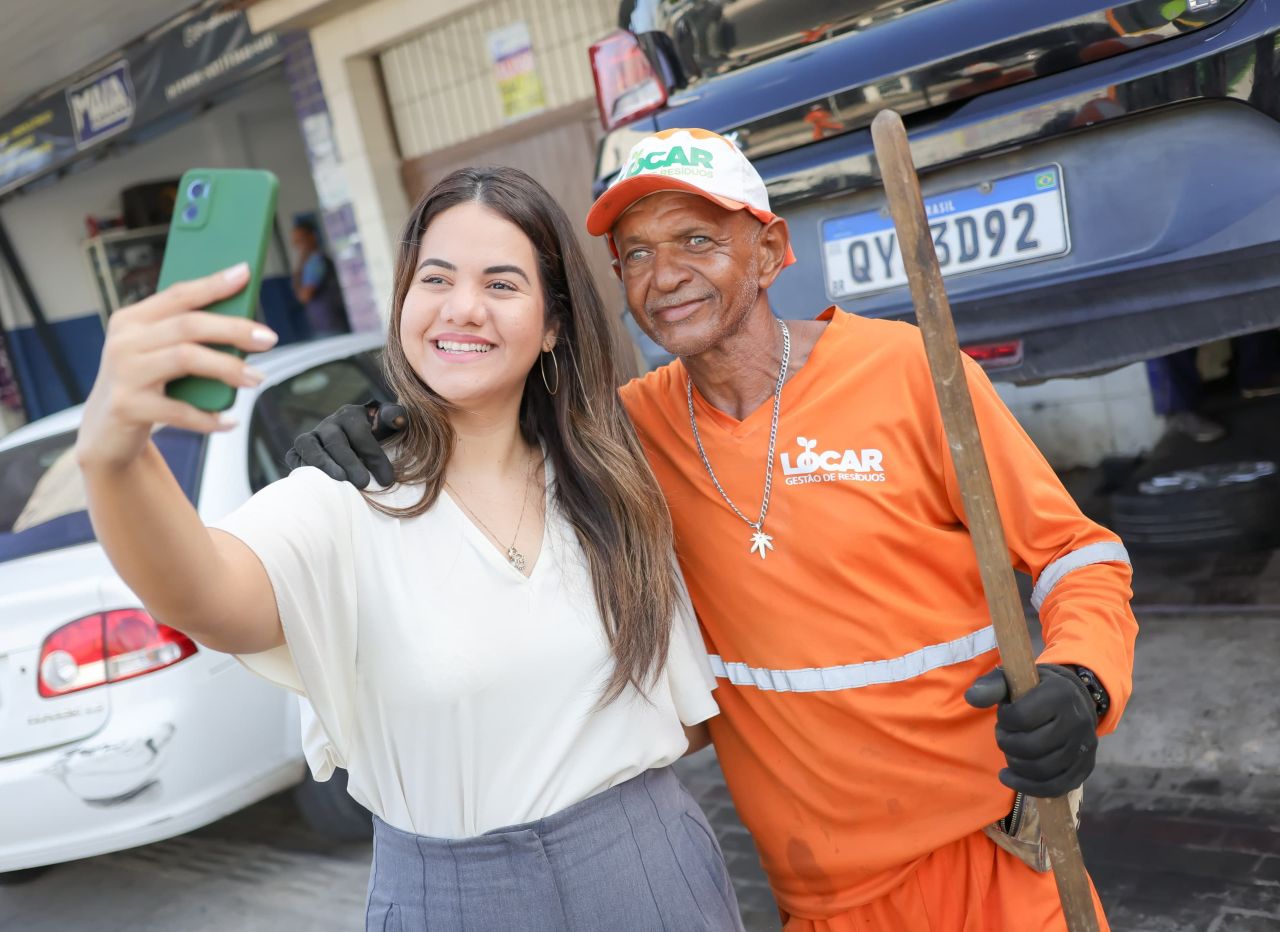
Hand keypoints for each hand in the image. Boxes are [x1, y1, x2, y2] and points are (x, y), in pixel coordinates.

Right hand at [76, 263, 277, 469]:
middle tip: (269, 338)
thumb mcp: (156, 354)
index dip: (213, 284)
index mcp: (132, 320)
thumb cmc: (142, 386)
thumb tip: (244, 326)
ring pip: (186, 358)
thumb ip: (186, 337)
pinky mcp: (128, 406)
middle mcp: (124, 341)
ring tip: (257, 378)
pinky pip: (179, 410)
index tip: (245, 273)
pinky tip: (229, 421)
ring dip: (229, 368)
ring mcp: (124, 373)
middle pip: (189, 324)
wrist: (103, 432)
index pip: (178, 294)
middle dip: (234, 329)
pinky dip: (209, 418)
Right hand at [284, 400, 404, 487]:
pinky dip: (302, 467)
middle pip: (335, 440)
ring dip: (323, 463)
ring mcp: (311, 436)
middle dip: (350, 462)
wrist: (353, 441)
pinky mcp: (297, 451)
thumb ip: (394, 417)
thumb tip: (399, 419)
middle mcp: (328, 424)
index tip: (387, 480)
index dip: (374, 456)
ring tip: (339, 480)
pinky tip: (317, 482)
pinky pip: (294, 456)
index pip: (361, 433)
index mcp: (351, 415)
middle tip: (363, 483)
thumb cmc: (374, 435)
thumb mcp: (386, 424)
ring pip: (309, 445)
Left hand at [965, 663, 1098, 797]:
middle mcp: (1077, 721)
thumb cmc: (1034, 690)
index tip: (1005, 715)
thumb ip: (990, 686)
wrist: (1071, 699)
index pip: (1021, 717)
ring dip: (1015, 764)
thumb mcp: (1012, 679)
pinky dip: (1027, 786)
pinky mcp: (1085, 768)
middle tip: (1004, 735)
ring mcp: (1084, 747)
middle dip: (1007, 743)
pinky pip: (1054, 787)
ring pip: (1041, 769)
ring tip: (1010, 751)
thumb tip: (971, 698)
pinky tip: (1009, 776)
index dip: (1005, 719)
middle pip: (1031, 747)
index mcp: (1059, 694)